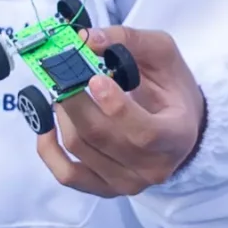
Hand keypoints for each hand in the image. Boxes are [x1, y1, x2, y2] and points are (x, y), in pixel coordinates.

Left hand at [40, 27, 203, 196]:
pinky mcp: (104, 189)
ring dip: (62, 113)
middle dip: (74, 100)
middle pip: (100, 136)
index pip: (144, 132)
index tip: (94, 78)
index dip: (116, 107)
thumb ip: (128, 40)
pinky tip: (46, 125)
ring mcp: (127, 183)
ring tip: (64, 91)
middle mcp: (153, 167)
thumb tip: (86, 39)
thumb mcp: (163, 53)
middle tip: (62, 73)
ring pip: (79, 148)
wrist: (181, 128)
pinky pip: (66, 175)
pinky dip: (48, 149)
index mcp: (176, 135)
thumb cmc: (172, 89)